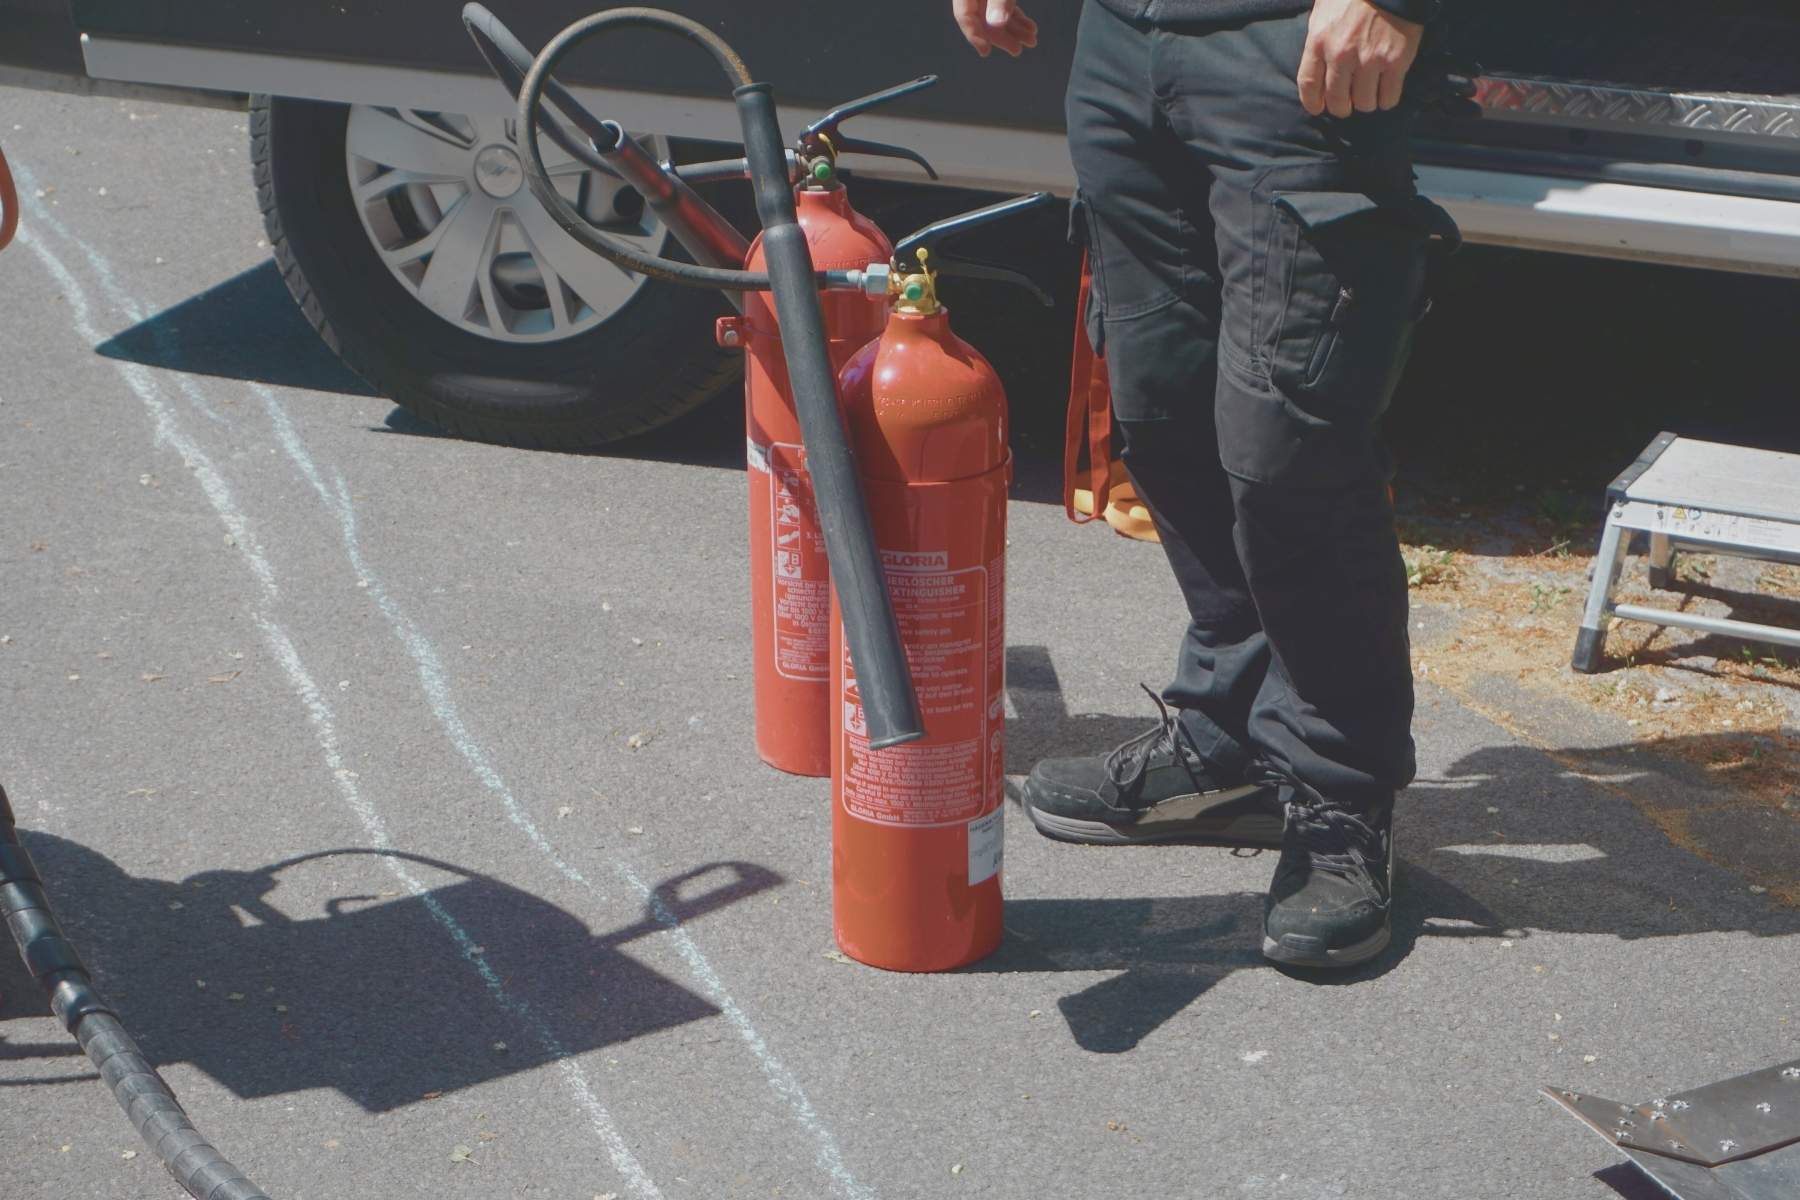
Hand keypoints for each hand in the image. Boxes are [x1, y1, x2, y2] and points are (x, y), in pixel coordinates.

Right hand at [954, 0, 1038, 57]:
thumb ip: (998, 0)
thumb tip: (997, 22)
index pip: (964, 15)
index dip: (974, 35)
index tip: (986, 51)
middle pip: (982, 19)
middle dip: (1002, 36)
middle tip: (1016, 49)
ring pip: (996, 15)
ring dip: (1014, 30)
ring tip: (1030, 40)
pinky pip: (1005, 8)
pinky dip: (1017, 18)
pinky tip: (1029, 28)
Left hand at [1297, 0, 1424, 117]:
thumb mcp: (1323, 10)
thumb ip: (1317, 38)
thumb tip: (1316, 65)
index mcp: (1319, 41)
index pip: (1309, 86)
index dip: (1313, 103)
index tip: (1319, 107)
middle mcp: (1341, 55)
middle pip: (1337, 101)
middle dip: (1342, 107)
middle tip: (1348, 102)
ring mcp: (1370, 60)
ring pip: (1364, 103)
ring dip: (1366, 102)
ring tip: (1369, 92)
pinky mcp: (1395, 61)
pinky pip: (1389, 97)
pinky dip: (1387, 99)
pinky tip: (1386, 91)